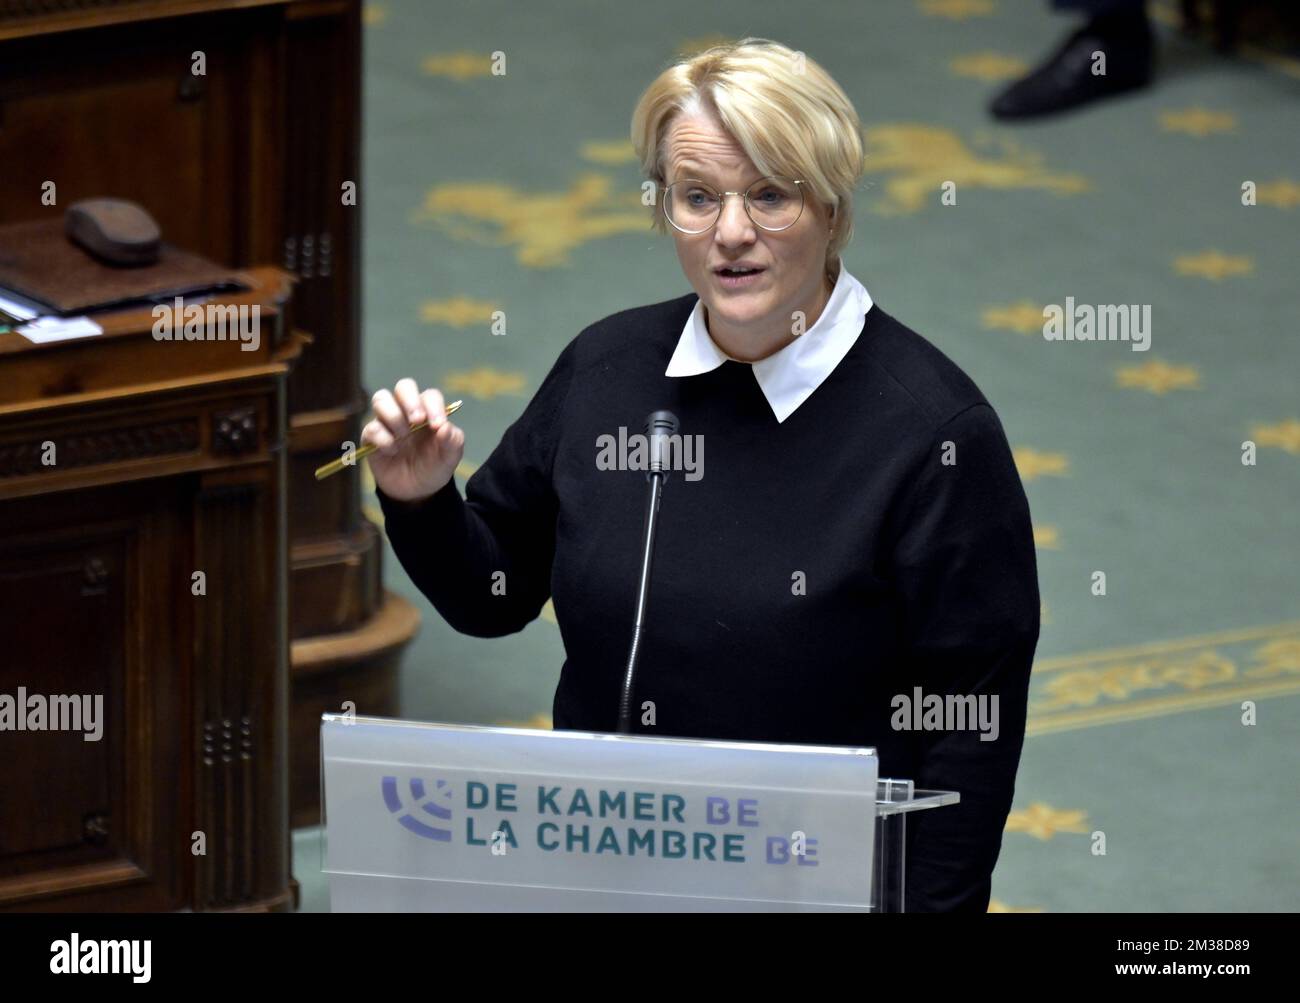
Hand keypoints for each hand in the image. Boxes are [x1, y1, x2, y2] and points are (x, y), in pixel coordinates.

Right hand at [362, 379, 464, 501]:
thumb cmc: (434, 467)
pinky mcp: (371, 436)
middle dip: (410, 400)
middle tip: (417, 420)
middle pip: (404, 386)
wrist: (416, 492)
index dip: (433, 406)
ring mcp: (387, 422)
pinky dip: (382, 438)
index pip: (430, 396)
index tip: (437, 426)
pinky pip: (371, 427)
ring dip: (394, 416)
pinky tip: (392, 451)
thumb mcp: (450, 459)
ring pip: (381, 399)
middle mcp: (407, 411)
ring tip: (403, 436)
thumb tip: (444, 427)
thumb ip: (453, 441)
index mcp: (429, 412)